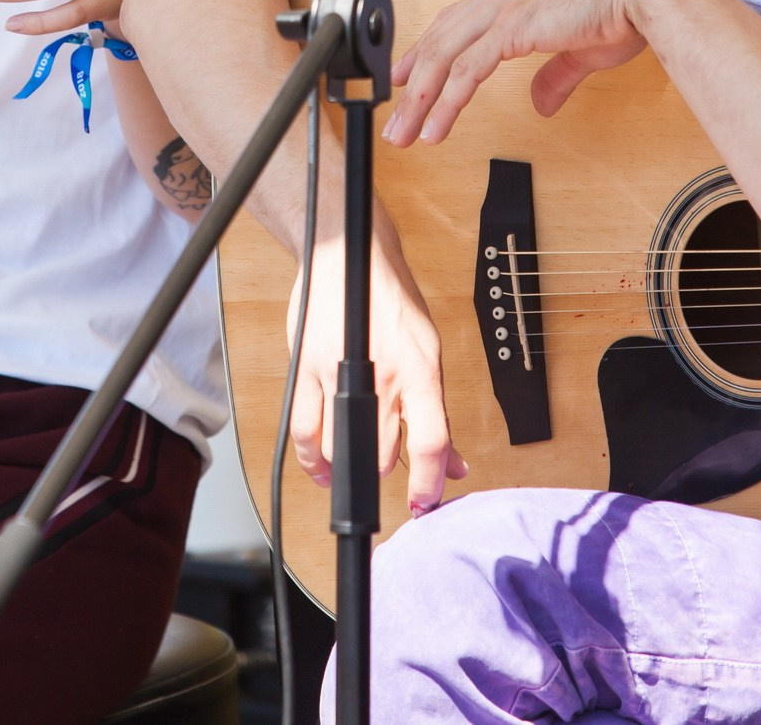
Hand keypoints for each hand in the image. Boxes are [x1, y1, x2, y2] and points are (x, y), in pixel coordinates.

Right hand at [286, 225, 468, 512]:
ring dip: (346, 469)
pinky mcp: (305, 369)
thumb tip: (455, 465)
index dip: (429, 482)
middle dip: (386, 471)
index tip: (425, 504)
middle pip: (381, 453)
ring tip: (350, 472)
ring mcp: (339, 372)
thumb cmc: (392, 303)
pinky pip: (305, 431)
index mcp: (420, 368)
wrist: (349, 257)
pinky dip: (312, 459)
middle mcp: (383, 373)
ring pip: (341, 448)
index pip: (431, 440)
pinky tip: (321, 467)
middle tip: (386, 468)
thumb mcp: (429, 353)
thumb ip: (437, 413)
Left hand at [384, 0, 679, 146]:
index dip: (424, 54)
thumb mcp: (580, 49)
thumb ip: (555, 75)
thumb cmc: (622, 11)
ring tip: (405, 134)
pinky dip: (446, 101)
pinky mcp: (512, 28)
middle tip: (395, 121)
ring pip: (443, 59)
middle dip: (412, 86)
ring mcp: (502, 10)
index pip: (452, 25)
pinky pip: (467, 71)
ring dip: (419, 101)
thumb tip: (541, 103)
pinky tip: (436, 127)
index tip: (405, 79)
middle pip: (438, 44)